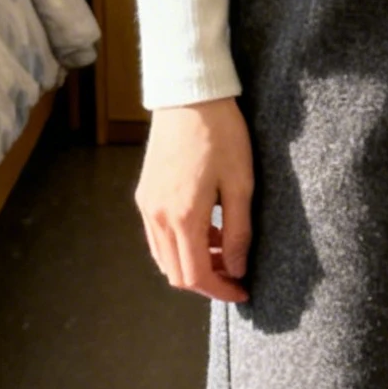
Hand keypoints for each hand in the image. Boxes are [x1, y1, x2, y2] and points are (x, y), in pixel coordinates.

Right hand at [137, 97, 253, 303]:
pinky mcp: (144, 194)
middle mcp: (158, 216)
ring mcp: (147, 206)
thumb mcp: (241, 184)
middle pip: (176, 273)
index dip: (221, 291)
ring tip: (224, 249)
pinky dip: (181, 245)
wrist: (189, 97)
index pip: (196, 276)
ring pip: (165, 258)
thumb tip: (238, 268)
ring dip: (193, 263)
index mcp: (184, 216)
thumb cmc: (221, 135)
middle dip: (208, 281)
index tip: (243, 291)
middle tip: (236, 272)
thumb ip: (239, 232)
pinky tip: (206, 229)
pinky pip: (158, 237)